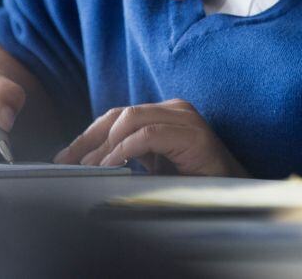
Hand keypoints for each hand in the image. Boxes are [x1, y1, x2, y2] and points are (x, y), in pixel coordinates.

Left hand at [54, 99, 246, 176]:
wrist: (234, 193)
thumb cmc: (196, 181)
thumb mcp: (156, 164)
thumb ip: (133, 154)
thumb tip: (93, 160)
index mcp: (165, 113)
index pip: (118, 115)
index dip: (89, 134)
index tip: (66, 155)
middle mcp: (175, 109)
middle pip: (119, 114)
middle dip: (89, 138)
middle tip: (67, 160)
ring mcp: (185, 118)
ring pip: (131, 119)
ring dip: (104, 146)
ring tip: (89, 167)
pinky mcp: (192, 134)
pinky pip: (148, 135)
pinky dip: (124, 150)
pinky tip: (112, 165)